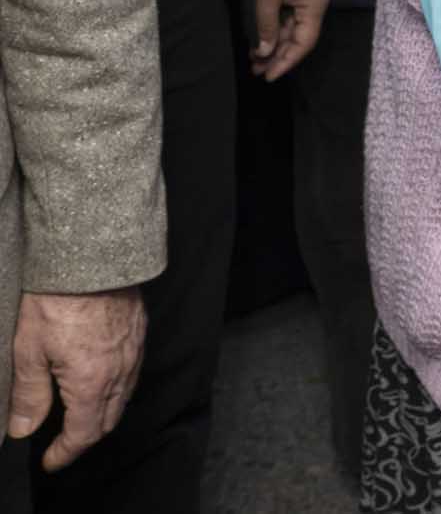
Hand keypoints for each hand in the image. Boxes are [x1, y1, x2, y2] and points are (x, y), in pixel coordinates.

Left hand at [9, 289, 143, 471]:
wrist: (92, 258)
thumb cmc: (57, 302)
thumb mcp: (29, 350)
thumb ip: (29, 395)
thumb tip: (24, 429)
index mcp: (92, 382)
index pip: (83, 433)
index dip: (65, 452)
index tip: (50, 460)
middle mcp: (120, 372)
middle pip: (107, 420)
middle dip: (85, 437)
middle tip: (62, 443)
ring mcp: (134, 353)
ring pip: (123, 398)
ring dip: (102, 414)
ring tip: (79, 416)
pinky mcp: (139, 334)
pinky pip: (132, 374)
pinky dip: (116, 389)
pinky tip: (101, 382)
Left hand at [248, 0, 327, 80]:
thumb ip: (265, 26)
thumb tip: (264, 52)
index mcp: (314, 6)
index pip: (304, 42)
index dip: (287, 61)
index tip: (269, 76)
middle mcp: (312, 5)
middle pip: (297, 37)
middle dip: (276, 55)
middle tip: (255, 70)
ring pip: (289, 29)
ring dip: (272, 44)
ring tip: (252, 60)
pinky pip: (284, 18)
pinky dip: (270, 31)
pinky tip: (257, 40)